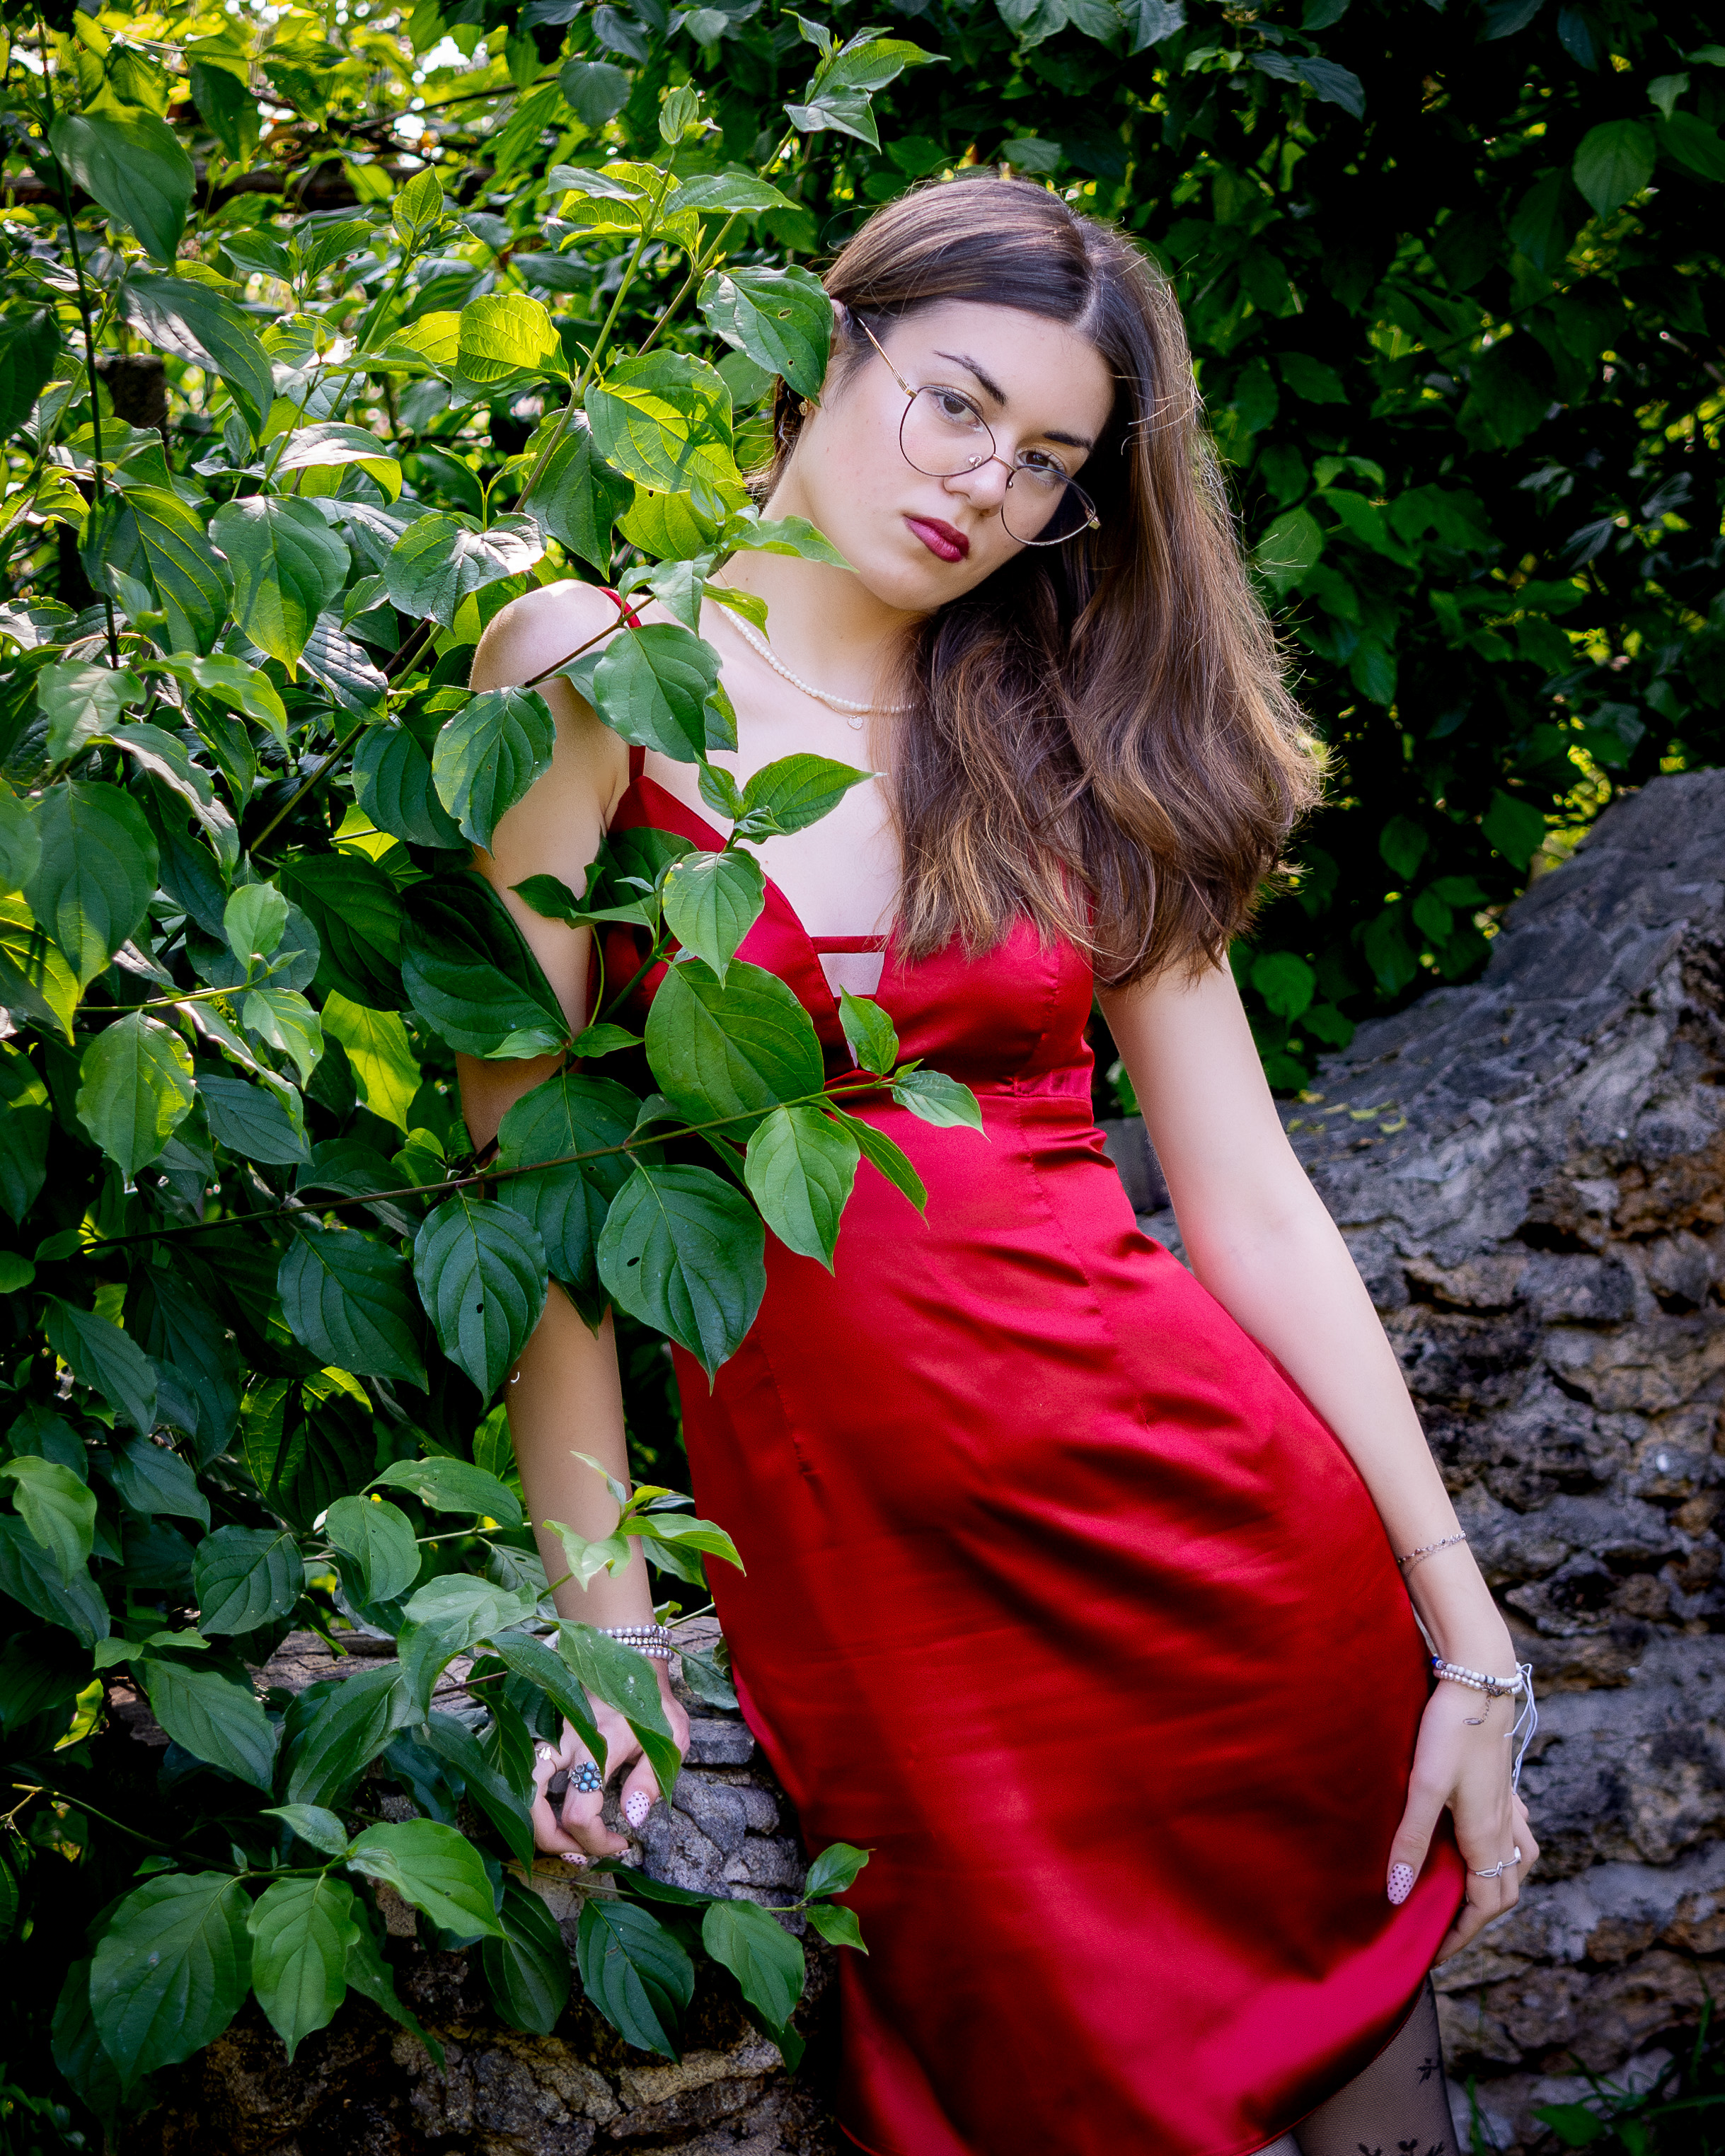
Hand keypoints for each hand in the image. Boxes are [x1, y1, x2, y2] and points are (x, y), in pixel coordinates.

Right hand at [529, 1662, 690, 1863]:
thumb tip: (632, 1819)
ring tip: (565, 1842)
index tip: (621, 1843)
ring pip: (521, 1788)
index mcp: (599, 1747)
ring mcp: (548, 1736)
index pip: (580, 1813)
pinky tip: (555, 1817)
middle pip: (533, 1804)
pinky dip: (532, 1804)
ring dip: (536, 1824)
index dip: (596, 1843)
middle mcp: (566, 1743)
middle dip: (554, 1842)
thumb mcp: (671, 1738)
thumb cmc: (651, 1704)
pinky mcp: (542, 1736)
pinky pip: (524, 1775)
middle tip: (582, 1853)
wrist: (626, 1660)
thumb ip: (650, 1780)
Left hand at [1386, 1675, 1539, 1962]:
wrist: (1479, 1679)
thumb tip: (1396, 1894)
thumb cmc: (1451, 1731)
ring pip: (1520, 1861)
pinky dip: (1509, 1847)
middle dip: (1480, 1918)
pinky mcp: (1504, 1781)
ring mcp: (1509, 1802)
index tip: (1435, 1955)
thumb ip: (1411, 1841)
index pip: (1484, 1906)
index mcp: (1486, 1836)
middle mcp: (1505, 1825)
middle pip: (1505, 1890)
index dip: (1461, 1936)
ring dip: (1499, 1884)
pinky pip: (1518, 1829)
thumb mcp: (1424, 1788)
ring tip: (1469, 1891)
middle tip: (1446, 1929)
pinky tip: (1489, 1835)